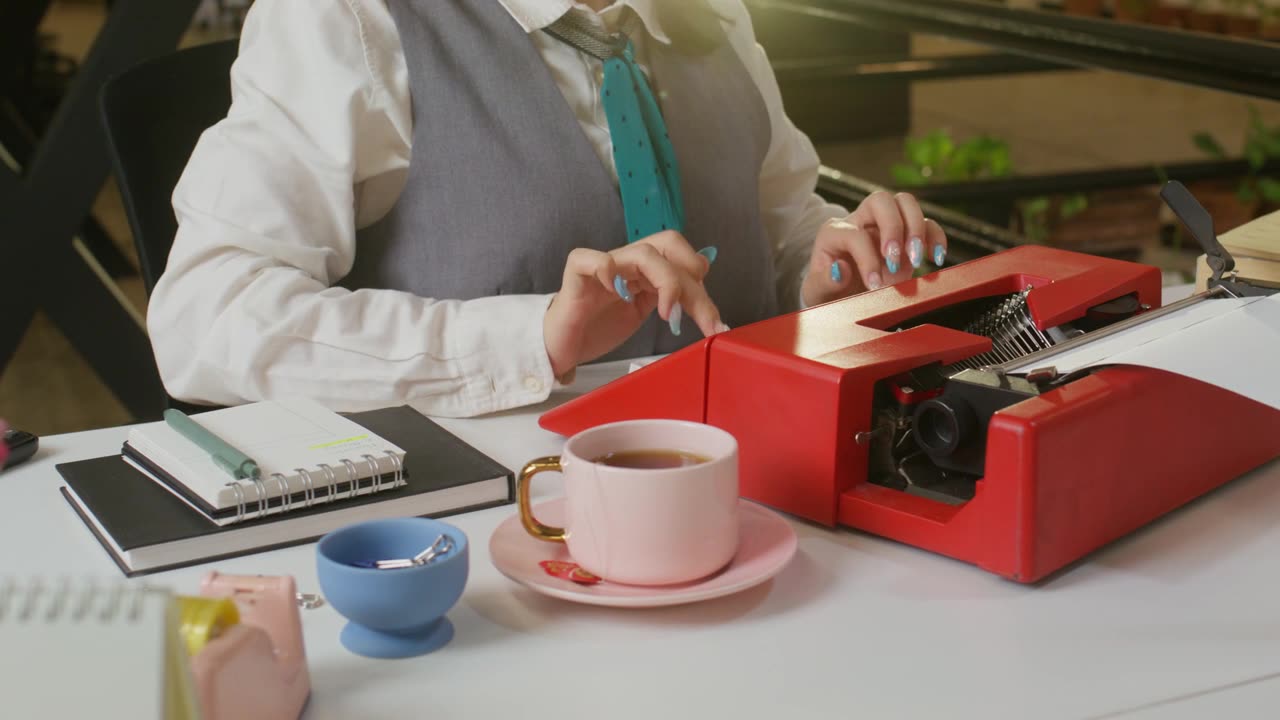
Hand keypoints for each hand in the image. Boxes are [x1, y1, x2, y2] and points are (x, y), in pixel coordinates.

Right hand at [543, 231, 725, 379]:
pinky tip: (618, 292)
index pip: (680, 258)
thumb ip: (669, 300)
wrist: (561, 345)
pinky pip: (591, 259)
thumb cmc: (597, 328)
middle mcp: (627, 263)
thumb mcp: (643, 314)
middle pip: (667, 245)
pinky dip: (607, 269)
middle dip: (691, 280)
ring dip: (666, 281)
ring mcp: (603, 267)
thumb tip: (704, 299)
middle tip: (702, 316)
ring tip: (668, 314)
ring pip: (642, 253)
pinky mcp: (577, 276)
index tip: (713, 320)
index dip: (701, 283)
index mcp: (644, 270)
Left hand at [801, 191, 947, 307]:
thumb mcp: (818, 292)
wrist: (841, 297)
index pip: (854, 234)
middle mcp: (860, 221)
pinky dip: (935, 237)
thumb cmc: (829, 292)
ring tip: (916, 260)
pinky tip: (936, 257)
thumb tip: (840, 269)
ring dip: (916, 229)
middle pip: (881, 200)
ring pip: (906, 203)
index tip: (875, 285)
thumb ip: (824, 282)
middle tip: (895, 260)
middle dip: (893, 228)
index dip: (867, 258)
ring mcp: (885, 225)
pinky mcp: (906, 236)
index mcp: (834, 232)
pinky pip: (927, 224)